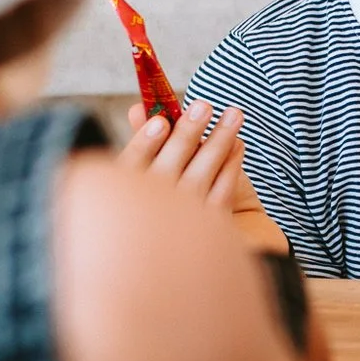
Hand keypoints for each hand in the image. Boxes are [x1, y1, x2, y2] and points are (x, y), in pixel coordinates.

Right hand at [120, 100, 291, 254]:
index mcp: (122, 199)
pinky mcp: (211, 233)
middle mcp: (149, 215)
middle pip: (168, 169)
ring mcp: (181, 225)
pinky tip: (237, 144)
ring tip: (233, 115)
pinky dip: (231, 166)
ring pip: (200, 177)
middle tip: (203, 106)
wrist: (192, 254)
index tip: (161, 122)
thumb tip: (139, 108)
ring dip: (219, 141)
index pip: (131, 167)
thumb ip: (144, 141)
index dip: (145, 143)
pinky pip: (222, 192)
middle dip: (187, 134)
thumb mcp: (147, 171)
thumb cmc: (163, 201)